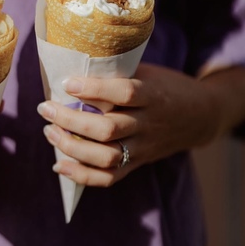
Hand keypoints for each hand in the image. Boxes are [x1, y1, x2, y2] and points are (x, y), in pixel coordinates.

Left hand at [37, 63, 218, 186]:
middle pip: (107, 129)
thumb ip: (117, 74)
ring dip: (71, 147)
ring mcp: (143, 148)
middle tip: (45, 108)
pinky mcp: (138, 164)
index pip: (124, 93)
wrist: (199, 116)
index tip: (66, 83)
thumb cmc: (164, 87)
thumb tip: (72, 69)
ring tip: (49, 131)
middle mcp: (148, 124)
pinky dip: (82, 175)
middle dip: (70, 120)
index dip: (93, 89)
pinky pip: (109, 177)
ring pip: (106, 157)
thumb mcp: (147, 72)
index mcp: (153, 95)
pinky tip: (59, 165)